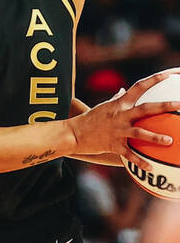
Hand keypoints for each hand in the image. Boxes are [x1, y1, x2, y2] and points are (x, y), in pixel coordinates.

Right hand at [65, 70, 179, 170]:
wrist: (72, 134)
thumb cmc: (89, 119)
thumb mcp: (102, 106)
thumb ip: (115, 98)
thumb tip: (124, 89)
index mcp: (119, 104)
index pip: (138, 87)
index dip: (154, 79)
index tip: (169, 74)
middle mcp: (120, 116)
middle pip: (145, 109)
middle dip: (164, 106)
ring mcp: (117, 131)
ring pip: (139, 133)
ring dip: (155, 137)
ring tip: (170, 141)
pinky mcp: (113, 145)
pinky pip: (129, 155)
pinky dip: (139, 162)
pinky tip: (151, 168)